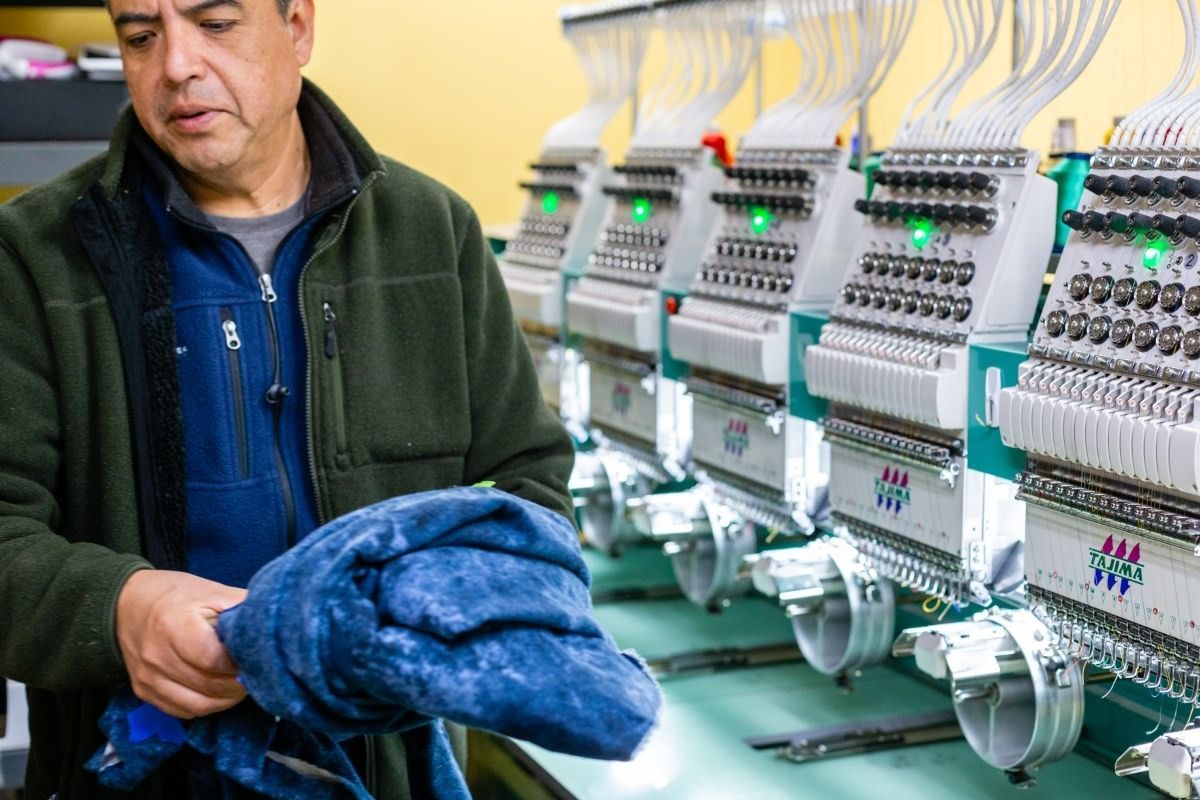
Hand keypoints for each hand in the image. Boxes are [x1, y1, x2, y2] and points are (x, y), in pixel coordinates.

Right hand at [115, 570, 248, 719]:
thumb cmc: (176, 595)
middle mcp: (157, 656)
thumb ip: (241, 608)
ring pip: (198, 705)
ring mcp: (148, 678)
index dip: (240, 662)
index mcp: (174, 625)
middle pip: (209, 685)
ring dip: (227, 700)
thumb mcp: (211, 591)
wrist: (125, 606)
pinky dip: (207, 706)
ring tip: (243, 685)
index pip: (213, 659)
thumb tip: (278, 621)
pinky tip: (221, 692)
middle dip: (240, 684)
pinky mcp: (144, 692)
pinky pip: (183, 711)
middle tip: (258, 674)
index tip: (257, 657)